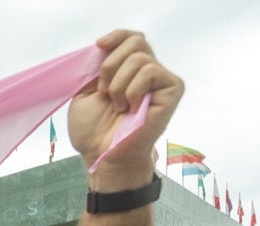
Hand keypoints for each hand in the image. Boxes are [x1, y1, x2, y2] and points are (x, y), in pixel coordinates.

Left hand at [69, 30, 182, 185]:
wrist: (102, 154)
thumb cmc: (94, 130)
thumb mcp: (86, 93)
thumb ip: (97, 68)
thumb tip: (104, 46)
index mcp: (129, 70)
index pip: (131, 38)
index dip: (117, 36)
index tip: (99, 45)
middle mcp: (150, 72)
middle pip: (136, 41)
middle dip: (111, 64)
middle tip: (104, 91)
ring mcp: (163, 80)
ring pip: (139, 58)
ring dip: (118, 84)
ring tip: (118, 106)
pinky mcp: (173, 89)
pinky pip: (150, 71)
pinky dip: (132, 90)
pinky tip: (131, 108)